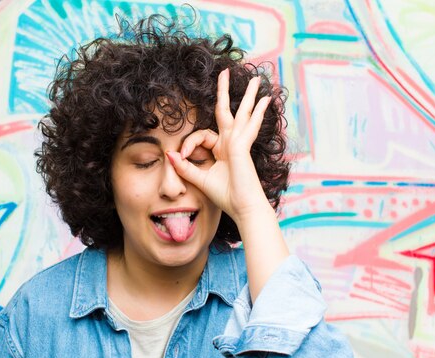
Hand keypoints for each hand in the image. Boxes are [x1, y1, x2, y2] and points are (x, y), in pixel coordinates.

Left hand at [166, 68, 271, 222]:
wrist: (243, 208)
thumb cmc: (226, 196)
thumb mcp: (200, 179)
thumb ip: (185, 167)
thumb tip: (170, 154)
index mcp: (222, 150)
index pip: (202, 135)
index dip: (188, 144)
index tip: (181, 156)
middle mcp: (231, 143)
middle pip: (227, 112)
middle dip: (225, 92)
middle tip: (224, 71)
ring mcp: (239, 143)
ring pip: (242, 113)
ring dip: (248, 96)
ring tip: (256, 80)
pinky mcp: (242, 147)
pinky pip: (247, 125)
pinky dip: (257, 113)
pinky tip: (265, 101)